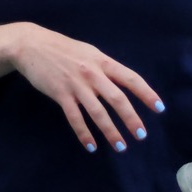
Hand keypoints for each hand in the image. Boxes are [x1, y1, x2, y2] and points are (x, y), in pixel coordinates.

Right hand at [7, 22, 163, 152]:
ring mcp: (76, 85)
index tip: (159, 108)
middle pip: (117, 99)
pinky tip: (91, 146)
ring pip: (97, 112)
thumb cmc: (63, 49)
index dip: (146, 94)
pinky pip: (75, 118)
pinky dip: (84, 134)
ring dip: (110, 131)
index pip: (130, 78)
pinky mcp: (60, 94)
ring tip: (121, 146)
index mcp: (102, 61)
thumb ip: (104, 68)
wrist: (31, 45)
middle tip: (141, 136)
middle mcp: (92, 73)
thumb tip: (121, 84)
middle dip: (131, 119)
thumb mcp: (88, 52)